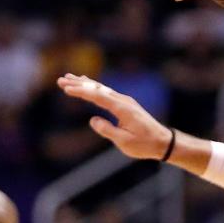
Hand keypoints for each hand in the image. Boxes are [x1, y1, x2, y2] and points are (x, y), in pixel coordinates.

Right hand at [56, 74, 171, 159]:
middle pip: (98, 89)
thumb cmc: (144, 144)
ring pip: (102, 88)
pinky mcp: (125, 104)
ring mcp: (125, 101)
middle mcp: (124, 101)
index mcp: (123, 109)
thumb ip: (108, 131)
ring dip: (85, 83)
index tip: (66, 88)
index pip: (98, 96)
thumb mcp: (125, 142)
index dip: (81, 91)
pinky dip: (94, 87)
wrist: (163, 141)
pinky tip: (88, 83)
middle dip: (79, 84)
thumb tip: (93, 120)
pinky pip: (107, 92)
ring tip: (68, 78)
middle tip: (60, 80)